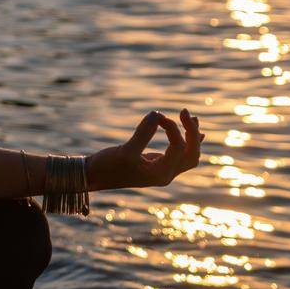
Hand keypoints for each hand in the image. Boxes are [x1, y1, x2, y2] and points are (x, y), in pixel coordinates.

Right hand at [86, 109, 201, 190]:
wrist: (93, 176)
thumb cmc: (107, 166)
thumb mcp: (125, 150)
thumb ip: (143, 133)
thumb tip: (157, 113)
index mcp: (161, 174)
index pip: (179, 148)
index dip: (173, 128)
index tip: (158, 116)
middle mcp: (166, 175)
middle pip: (192, 154)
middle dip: (192, 133)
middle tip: (185, 112)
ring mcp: (163, 171)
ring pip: (189, 156)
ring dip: (193, 137)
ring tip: (193, 118)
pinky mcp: (157, 165)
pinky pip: (180, 156)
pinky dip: (188, 142)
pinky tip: (195, 132)